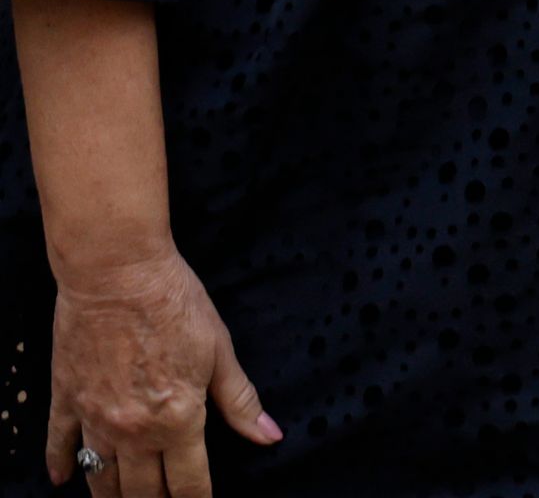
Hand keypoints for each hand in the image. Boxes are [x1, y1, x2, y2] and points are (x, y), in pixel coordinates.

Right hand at [46, 246, 277, 491]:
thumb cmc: (175, 304)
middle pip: (142, 491)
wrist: (117, 272)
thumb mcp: (220, 351)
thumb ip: (240, 401)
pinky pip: (60, 446)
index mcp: (177, 420)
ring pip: (101, 480)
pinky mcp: (66, 400)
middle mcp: (133, 430)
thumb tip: (269, 437)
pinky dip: (62, 467)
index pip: (189, 483)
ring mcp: (94, 418)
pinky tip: (63, 482)